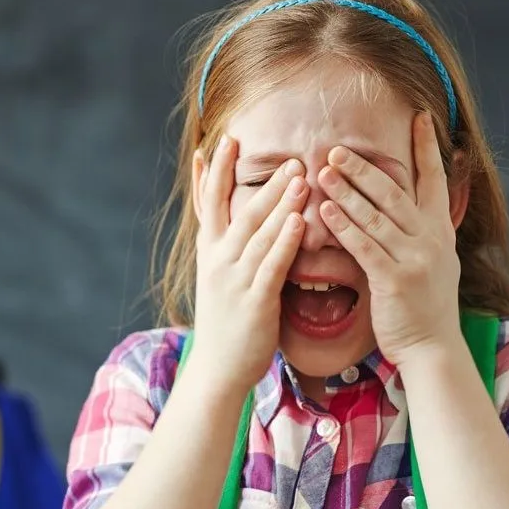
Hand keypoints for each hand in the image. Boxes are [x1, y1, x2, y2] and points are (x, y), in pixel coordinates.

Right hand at [190, 135, 307, 390]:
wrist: (218, 368)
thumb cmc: (226, 323)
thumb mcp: (220, 279)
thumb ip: (233, 248)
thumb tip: (246, 222)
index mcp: (210, 253)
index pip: (210, 204)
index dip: (215, 172)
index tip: (223, 141)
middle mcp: (218, 261)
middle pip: (239, 211)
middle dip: (260, 180)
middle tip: (284, 153)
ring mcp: (234, 280)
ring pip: (257, 232)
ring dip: (278, 201)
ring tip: (299, 174)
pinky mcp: (253, 300)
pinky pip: (271, 264)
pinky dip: (284, 240)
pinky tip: (297, 220)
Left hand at [318, 112, 460, 365]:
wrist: (431, 347)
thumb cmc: (422, 305)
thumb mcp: (432, 261)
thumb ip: (419, 232)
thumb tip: (409, 205)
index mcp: (439, 231)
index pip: (435, 180)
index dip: (426, 148)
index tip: (419, 117)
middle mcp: (430, 239)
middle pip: (395, 193)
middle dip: (364, 169)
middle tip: (336, 148)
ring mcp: (415, 258)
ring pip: (376, 216)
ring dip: (347, 191)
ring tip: (322, 171)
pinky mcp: (394, 279)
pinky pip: (365, 246)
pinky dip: (344, 226)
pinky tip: (325, 210)